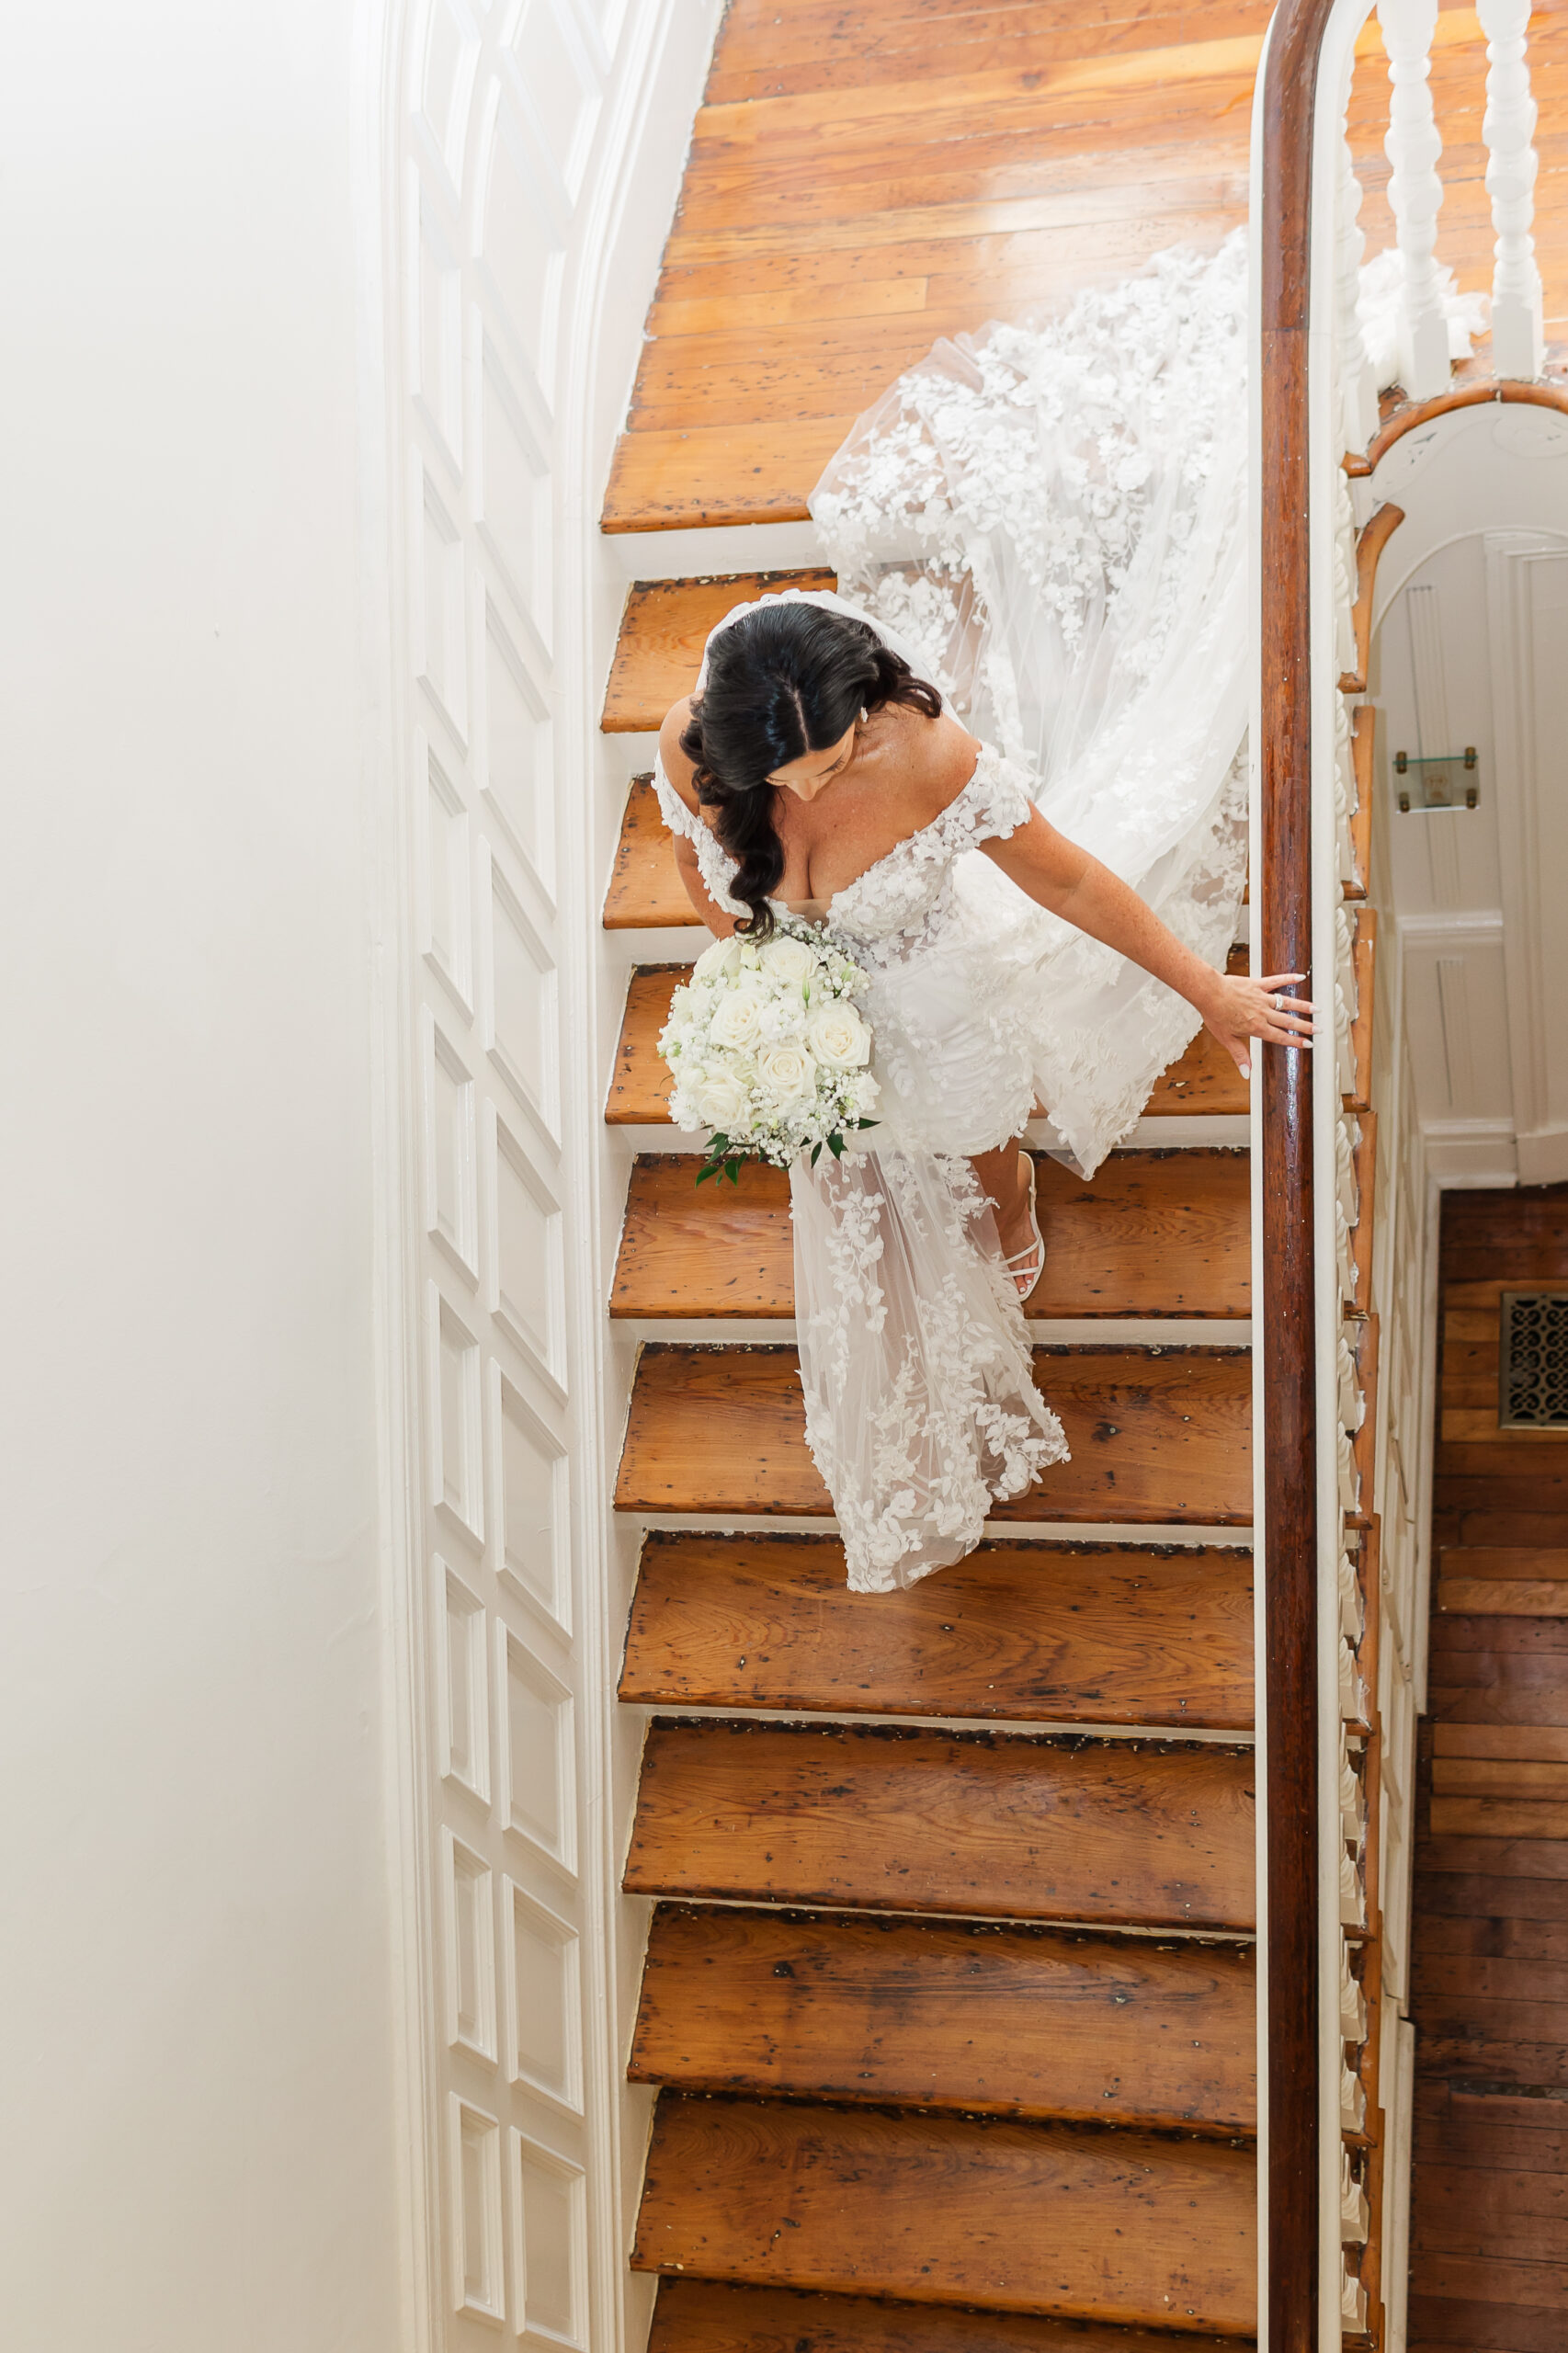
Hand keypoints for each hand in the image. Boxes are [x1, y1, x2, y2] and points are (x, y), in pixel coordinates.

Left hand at [1201, 970, 1315, 1078]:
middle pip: (1288, 1021)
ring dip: (1302, 1006)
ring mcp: (1261, 998)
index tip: (1309, 1044)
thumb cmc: (1215, 1015)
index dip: (1295, 1041)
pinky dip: (1288, 978)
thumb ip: (1240, 1055)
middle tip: (1319, 1029)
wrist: (1209, 993)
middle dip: (1305, 1026)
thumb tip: (1247, 1074)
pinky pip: (1276, 981)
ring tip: (1316, 1009)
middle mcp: (1262, 1013)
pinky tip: (1301, 977)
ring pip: (1286, 1002)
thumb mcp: (1226, 1039)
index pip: (1280, 1037)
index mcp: (1256, 1027)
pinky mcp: (1257, 984)